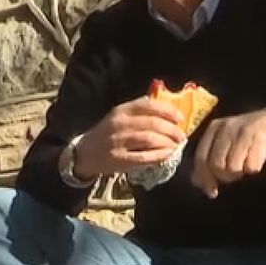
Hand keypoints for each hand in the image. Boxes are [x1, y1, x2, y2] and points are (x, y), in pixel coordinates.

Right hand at [70, 96, 187, 179]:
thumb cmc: (107, 134)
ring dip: (166, 142)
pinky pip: (142, 157)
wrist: (84, 154)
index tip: (180, 118)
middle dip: (171, 130)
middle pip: (152, 123)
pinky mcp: (117, 159)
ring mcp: (117, 141)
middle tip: (181, 136)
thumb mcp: (119, 117)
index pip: (148, 105)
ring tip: (175, 146)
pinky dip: (158, 156)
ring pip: (149, 139)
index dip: (168, 111)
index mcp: (121, 110)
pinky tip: (166, 155)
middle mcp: (119, 124)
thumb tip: (168, 110)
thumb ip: (139, 112)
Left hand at [190, 109, 265, 197]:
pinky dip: (253, 169)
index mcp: (214, 128)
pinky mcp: (260, 140)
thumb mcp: (225, 140)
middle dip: (224, 176)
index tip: (210, 190)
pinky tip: (255, 162)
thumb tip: (198, 182)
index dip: (203, 177)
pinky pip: (251, 166)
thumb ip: (210, 157)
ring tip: (244, 166)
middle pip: (216, 164)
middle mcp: (227, 128)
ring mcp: (244, 133)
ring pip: (232, 167)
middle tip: (233, 174)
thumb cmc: (247, 136)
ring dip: (238, 173)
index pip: (201, 157)